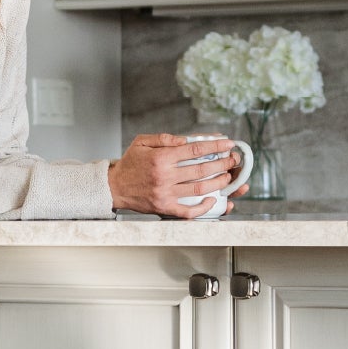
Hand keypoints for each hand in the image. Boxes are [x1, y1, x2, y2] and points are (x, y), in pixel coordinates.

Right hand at [107, 134, 245, 218]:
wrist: (114, 187)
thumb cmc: (129, 164)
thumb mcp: (141, 142)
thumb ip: (164, 138)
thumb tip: (186, 140)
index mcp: (161, 158)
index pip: (195, 150)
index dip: (215, 146)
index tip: (228, 144)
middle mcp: (165, 176)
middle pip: (202, 169)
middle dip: (222, 164)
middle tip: (233, 160)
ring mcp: (166, 193)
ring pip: (199, 189)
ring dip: (218, 183)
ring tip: (228, 177)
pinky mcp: (164, 207)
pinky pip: (188, 211)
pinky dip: (203, 207)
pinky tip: (213, 200)